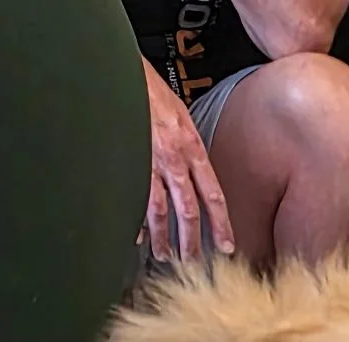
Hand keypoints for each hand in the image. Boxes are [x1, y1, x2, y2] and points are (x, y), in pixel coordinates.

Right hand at [139, 58, 234, 262]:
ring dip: (163, 238)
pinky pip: (133, 199)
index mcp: (192, 148)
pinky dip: (135, 220)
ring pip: (159, 211)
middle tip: (193, 262)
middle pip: (188, 211)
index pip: (213, 195)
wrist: (122, 72)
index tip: (226, 246)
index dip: (221, 225)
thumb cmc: (151, 91)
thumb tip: (195, 178)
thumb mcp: (182, 117)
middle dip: (191, 242)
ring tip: (165, 256)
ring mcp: (148, 162)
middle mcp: (174, 159)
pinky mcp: (127, 162)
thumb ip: (190, 150)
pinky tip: (138, 236)